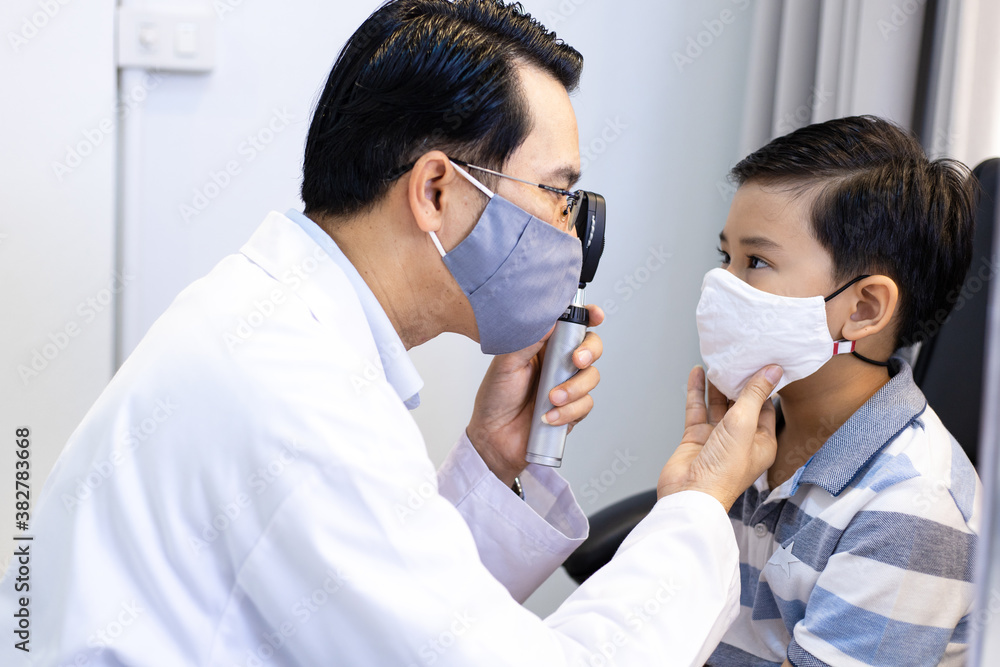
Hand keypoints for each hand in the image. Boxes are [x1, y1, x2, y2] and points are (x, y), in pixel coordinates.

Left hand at [466, 305, 604, 486]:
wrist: (494, 438)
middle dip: (589, 352)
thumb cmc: (495, 399)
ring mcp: (568, 386)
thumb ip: (527, 341)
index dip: (588, 317)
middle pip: (591, 348)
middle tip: (576, 360)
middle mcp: (559, 363)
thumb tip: (548, 320)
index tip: (596, 316)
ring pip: (592, 377)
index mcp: (543, 346)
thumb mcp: (506, 365)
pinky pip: (585, 405)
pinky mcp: (572, 410)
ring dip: (574, 388)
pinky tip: (548, 417)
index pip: (571, 326)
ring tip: (551, 398)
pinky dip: (568, 412)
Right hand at [657, 365, 781, 510]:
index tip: (763, 362)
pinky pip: (697, 409)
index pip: (766, 407)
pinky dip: (697, 391)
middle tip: (739, 357)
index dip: (764, 385)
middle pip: (741, 404)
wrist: (691, 493)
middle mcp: (740, 440)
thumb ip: (755, 395)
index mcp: (762, 442)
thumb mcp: (745, 424)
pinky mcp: (696, 438)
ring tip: (718, 361)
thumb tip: (772, 370)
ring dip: (717, 385)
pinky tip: (697, 373)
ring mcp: (716, 438)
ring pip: (717, 405)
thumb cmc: (723, 470)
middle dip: (739, 382)